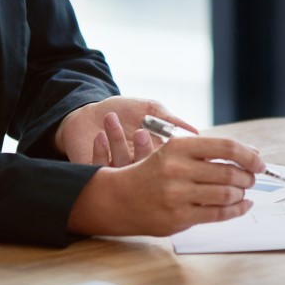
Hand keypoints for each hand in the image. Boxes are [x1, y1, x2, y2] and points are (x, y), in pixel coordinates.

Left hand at [56, 97, 195, 164]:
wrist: (89, 113)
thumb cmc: (122, 110)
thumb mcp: (149, 109)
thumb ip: (170, 120)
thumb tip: (195, 133)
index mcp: (153, 156)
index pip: (167, 164)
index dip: (170, 156)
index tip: (170, 141)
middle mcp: (137, 169)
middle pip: (146, 172)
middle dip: (144, 151)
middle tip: (140, 131)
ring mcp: (116, 173)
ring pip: (122, 169)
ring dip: (117, 143)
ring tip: (111, 119)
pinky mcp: (94, 175)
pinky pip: (99, 171)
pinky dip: (100, 152)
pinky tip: (100, 135)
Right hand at [65, 134, 264, 236]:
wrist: (119, 198)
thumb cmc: (154, 173)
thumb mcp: (175, 153)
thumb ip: (209, 152)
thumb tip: (252, 154)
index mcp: (179, 147)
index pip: (226, 147)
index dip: (249, 155)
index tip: (259, 162)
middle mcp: (177, 169)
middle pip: (229, 171)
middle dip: (247, 177)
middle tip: (251, 179)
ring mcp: (177, 194)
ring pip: (226, 193)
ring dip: (241, 193)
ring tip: (242, 192)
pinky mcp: (178, 217)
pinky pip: (218, 214)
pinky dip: (236, 210)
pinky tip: (242, 206)